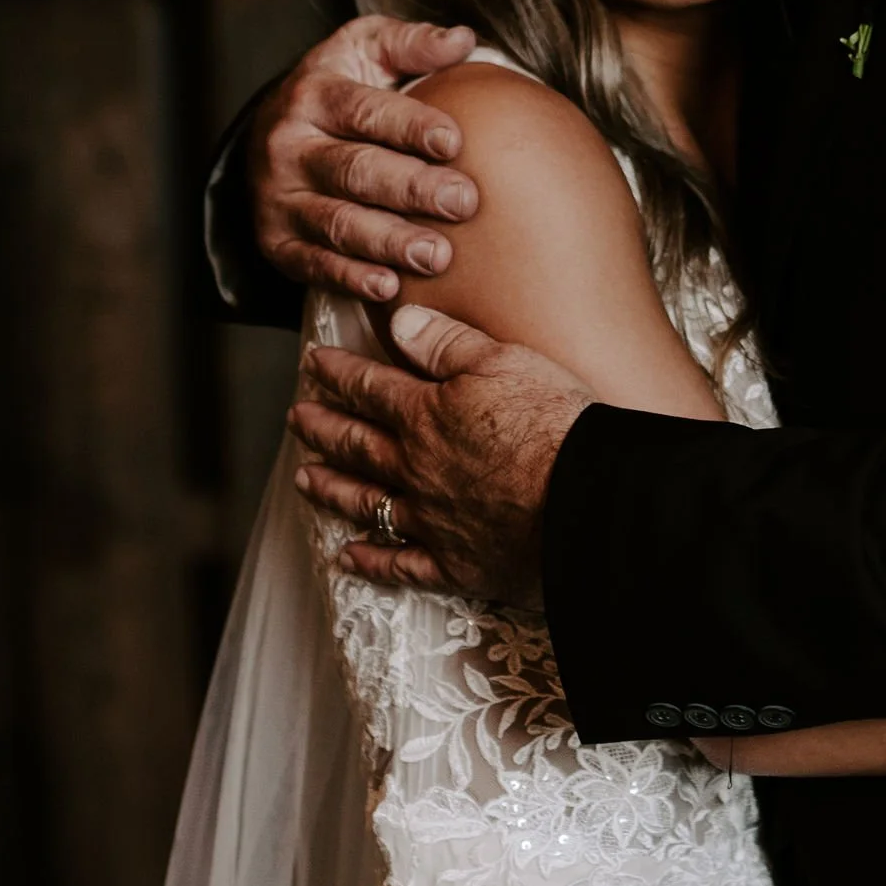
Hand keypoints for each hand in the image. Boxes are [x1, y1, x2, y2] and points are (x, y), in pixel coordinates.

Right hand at [248, 15, 481, 304]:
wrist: (270, 137)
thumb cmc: (337, 90)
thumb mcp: (363, 50)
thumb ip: (411, 44)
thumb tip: (463, 40)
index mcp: (313, 94)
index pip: (363, 110)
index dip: (408, 125)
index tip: (452, 141)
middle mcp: (289, 146)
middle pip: (354, 170)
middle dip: (411, 189)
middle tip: (463, 202)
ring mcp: (279, 198)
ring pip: (337, 223)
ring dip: (389, 241)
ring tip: (437, 255)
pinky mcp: (277, 243)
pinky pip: (314, 265)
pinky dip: (350, 278)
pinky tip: (389, 287)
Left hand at [290, 300, 590, 604]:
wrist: (587, 500)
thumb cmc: (553, 424)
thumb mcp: (502, 360)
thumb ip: (446, 341)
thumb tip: (397, 321)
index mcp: (426, 415)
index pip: (370, 387)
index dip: (338, 373)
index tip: (313, 364)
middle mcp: (416, 469)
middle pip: (357, 444)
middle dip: (323, 428)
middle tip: (297, 419)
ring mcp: (430, 520)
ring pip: (366, 501)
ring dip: (332, 488)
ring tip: (305, 478)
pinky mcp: (453, 563)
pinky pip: (399, 564)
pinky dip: (371, 560)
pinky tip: (348, 556)